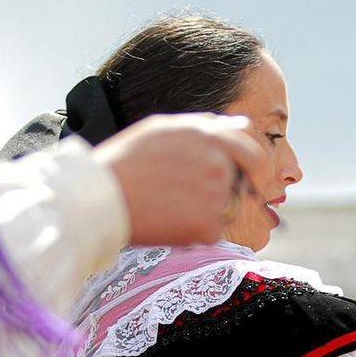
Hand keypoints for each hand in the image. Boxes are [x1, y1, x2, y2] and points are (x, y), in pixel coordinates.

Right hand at [95, 114, 273, 246]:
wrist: (101, 197)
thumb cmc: (127, 160)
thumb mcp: (166, 128)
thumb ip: (208, 126)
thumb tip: (242, 126)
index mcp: (211, 136)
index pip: (252, 148)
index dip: (254, 164)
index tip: (252, 177)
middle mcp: (220, 164)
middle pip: (241, 180)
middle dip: (226, 188)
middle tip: (192, 196)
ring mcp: (216, 197)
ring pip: (228, 206)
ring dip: (209, 209)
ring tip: (171, 204)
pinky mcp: (209, 227)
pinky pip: (214, 229)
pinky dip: (196, 229)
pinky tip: (169, 220)